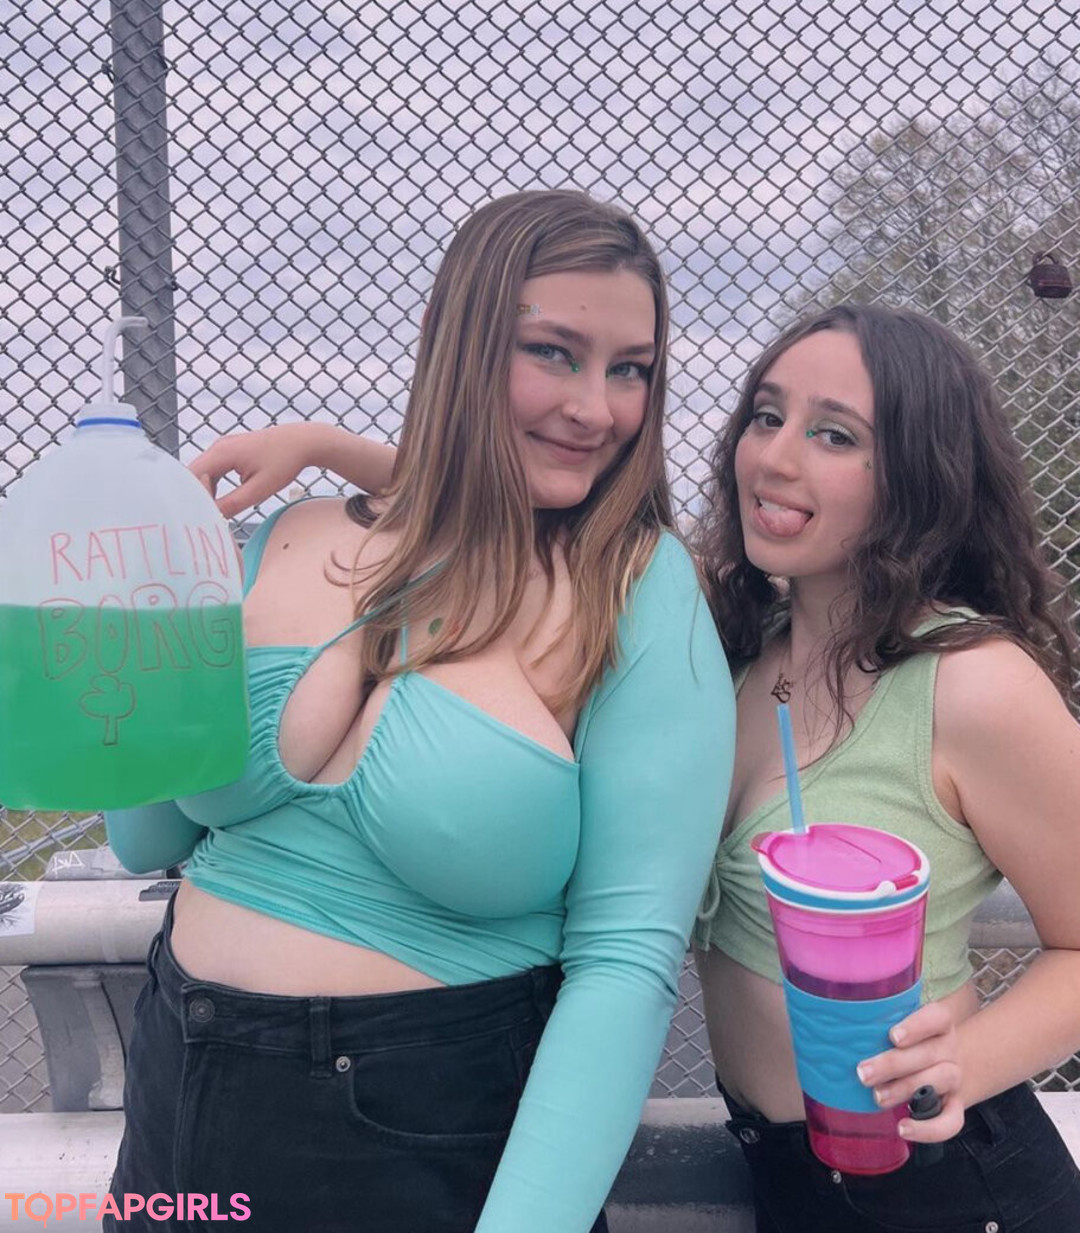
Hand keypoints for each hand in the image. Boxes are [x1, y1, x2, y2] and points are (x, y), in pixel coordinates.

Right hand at [189, 424, 322, 517]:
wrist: (302, 441)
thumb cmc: (285, 462)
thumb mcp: (260, 489)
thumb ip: (233, 504)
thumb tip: (213, 516)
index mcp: (222, 453)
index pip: (192, 476)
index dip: (192, 497)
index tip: (203, 515)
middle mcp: (218, 446)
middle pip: (193, 474)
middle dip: (196, 496)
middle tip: (204, 517)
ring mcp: (223, 446)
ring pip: (202, 472)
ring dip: (205, 492)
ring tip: (213, 511)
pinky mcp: (230, 450)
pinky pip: (213, 470)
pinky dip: (213, 485)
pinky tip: (221, 501)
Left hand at [856, 1001, 964, 1141]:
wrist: (942, 1066)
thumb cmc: (907, 1043)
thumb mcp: (898, 1027)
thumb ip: (877, 1026)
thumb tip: (833, 1032)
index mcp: (938, 1025)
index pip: (937, 1017)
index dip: (917, 1026)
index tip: (893, 1036)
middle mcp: (949, 1049)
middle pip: (930, 1053)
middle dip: (894, 1064)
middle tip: (863, 1072)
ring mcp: (954, 1078)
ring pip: (941, 1080)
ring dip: (905, 1089)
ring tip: (878, 1096)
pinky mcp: (954, 1107)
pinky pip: (951, 1122)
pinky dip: (928, 1129)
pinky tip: (903, 1128)